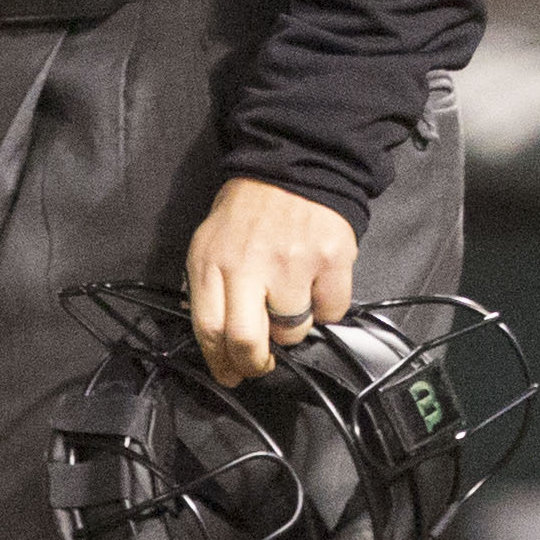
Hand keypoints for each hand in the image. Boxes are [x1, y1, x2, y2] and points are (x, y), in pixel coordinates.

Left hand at [184, 176, 355, 387]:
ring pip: (293, 333)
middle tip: (262, 364)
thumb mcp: (211, 242)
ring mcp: (291, 264)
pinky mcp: (329, 262)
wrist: (292, 166)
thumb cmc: (248, 212)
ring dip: (292, 329)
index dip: (220, 362)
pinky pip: (331, 313)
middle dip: (255, 365)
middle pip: (247, 342)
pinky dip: (326, 309)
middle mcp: (247, 265)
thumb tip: (214, 341)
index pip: (208, 329)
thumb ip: (208, 287)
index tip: (229, 374)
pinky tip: (316, 285)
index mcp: (210, 261)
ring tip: (289, 301)